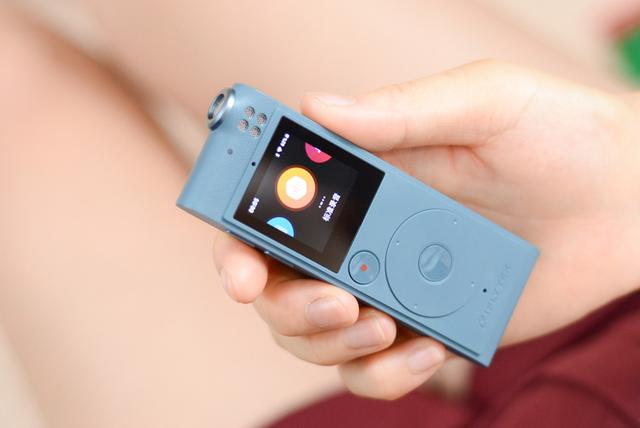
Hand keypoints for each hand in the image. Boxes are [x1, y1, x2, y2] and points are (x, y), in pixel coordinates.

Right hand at [213, 60, 639, 398]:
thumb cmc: (558, 135)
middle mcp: (364, 235)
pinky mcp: (426, 328)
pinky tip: (425, 350)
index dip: (238, 239)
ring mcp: (392, 286)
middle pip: (280, 285)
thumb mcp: (483, 102)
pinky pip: (377, 370)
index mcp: (363, 178)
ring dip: (330, 343)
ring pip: (317, 336)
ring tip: (379, 325)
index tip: (240, 268)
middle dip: (286, 304)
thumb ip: (400, 108)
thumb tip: (316, 106)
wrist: (627, 199)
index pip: (275, 210)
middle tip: (335, 301)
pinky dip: (385, 374)